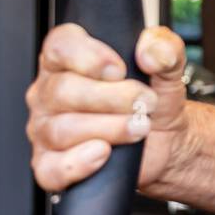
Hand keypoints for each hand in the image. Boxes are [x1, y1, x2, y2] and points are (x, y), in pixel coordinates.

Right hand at [25, 23, 189, 193]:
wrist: (165, 141)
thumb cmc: (152, 101)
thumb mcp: (168, 67)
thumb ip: (165, 48)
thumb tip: (150, 53)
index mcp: (68, 60)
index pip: (59, 46)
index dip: (89, 57)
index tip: (120, 70)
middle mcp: (50, 93)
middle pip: (63, 90)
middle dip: (113, 98)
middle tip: (144, 103)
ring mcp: (45, 130)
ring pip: (62, 129)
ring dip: (109, 129)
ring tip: (139, 127)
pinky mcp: (50, 165)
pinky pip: (51, 169)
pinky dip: (79, 163)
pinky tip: (105, 153)